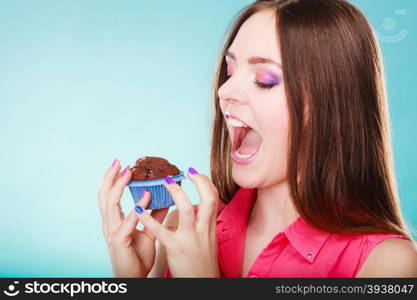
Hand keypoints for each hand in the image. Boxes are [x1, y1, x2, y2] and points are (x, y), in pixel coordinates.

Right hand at [97, 159, 168, 276]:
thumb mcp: (148, 231)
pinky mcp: (119, 242)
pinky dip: (136, 208)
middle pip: (103, 196)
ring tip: (127, 173)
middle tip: (118, 161)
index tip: (120, 165)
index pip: (109, 196)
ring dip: (118, 187)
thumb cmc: (137, 257)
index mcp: (115, 221)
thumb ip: (153, 215)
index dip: (112, 180)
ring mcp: (112, 233)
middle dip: (109, 177)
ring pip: (109, 205)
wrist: (134, 277)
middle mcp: (110, 225)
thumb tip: (162, 199)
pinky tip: (145, 197)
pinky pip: (126, 222)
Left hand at [136, 168, 220, 276]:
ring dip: (175, 193)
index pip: (213, 198)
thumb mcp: (206, 240)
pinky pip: (161, 231)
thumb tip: (192, 210)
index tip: (195, 173)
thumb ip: (201, 224)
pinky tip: (138, 210)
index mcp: (209, 227)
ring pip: (186, 210)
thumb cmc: (202, 264)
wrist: (202, 283)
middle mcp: (203, 230)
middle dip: (199, 182)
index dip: (206, 183)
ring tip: (165, 182)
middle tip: (184, 172)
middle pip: (208, 199)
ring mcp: (189, 238)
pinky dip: (148, 219)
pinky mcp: (176, 248)